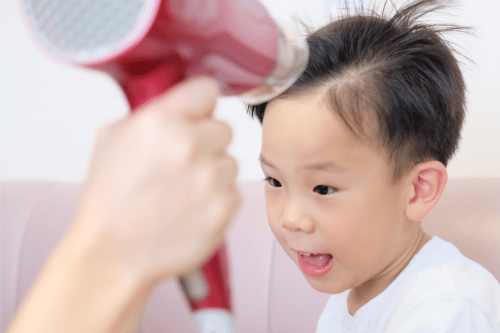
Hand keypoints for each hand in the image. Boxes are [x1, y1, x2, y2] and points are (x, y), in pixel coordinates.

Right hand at [72, 76, 239, 281]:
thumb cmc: (110, 200)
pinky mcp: (224, 207)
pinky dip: (217, 200)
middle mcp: (188, 145)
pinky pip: (233, 192)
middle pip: (224, 129)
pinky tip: (191, 211)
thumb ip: (153, 114)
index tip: (198, 118)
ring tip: (183, 193)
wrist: (113, 253)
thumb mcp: (112, 139)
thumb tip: (188, 106)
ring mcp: (209, 178)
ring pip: (230, 162)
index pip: (207, 90)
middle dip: (207, 144)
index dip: (201, 106)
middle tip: (183, 165)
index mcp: (159, 122)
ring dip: (213, 174)